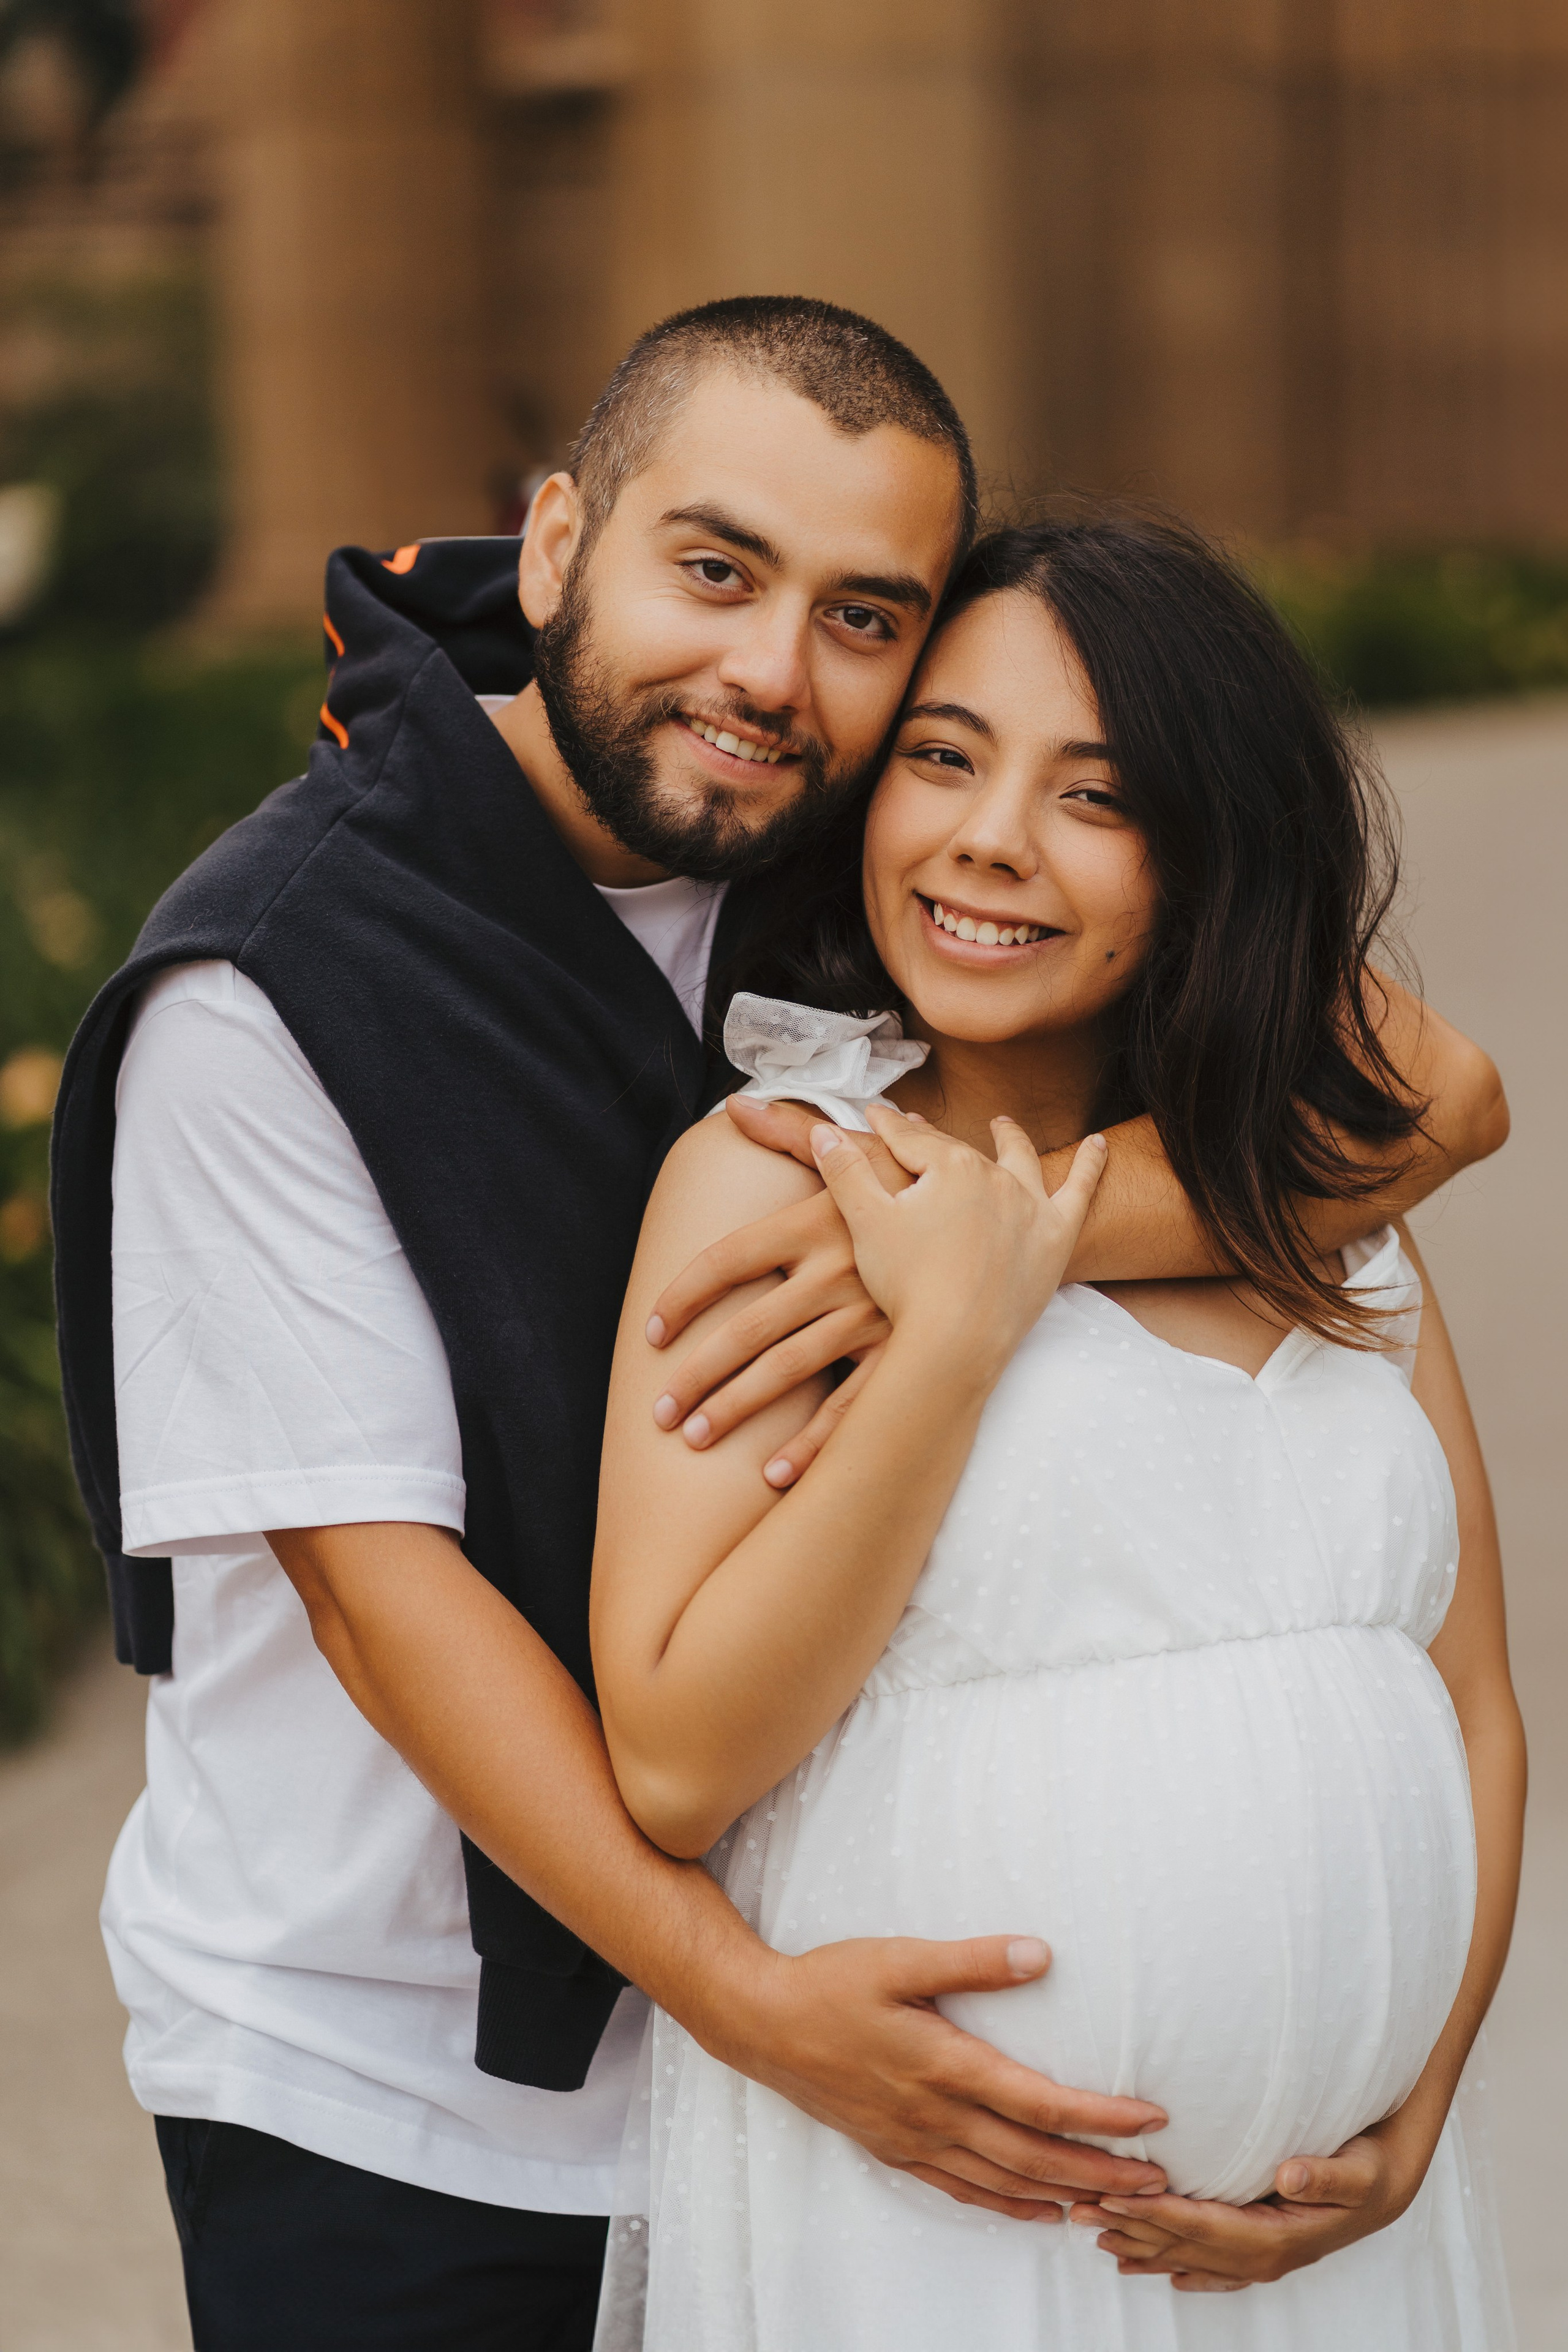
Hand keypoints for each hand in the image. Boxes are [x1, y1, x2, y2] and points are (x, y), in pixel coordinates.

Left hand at [646, 1099, 911, 1486]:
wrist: (1007, 1216)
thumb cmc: (918, 1186)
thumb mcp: (858, 1151)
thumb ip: (789, 1130)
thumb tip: (732, 1106)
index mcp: (815, 1222)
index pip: (726, 1261)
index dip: (681, 1299)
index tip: (651, 1335)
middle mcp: (836, 1271)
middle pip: (747, 1330)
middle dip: (697, 1376)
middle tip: (658, 1413)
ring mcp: (870, 1317)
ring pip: (788, 1373)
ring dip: (736, 1411)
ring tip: (693, 1439)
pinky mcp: (904, 1350)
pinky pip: (851, 1409)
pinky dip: (813, 1447)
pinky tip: (772, 1476)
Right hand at [711, 1932, 1168, 2223]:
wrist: (759, 2023)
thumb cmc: (830, 1983)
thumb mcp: (900, 1958)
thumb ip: (972, 1959)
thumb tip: (1041, 1954)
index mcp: (942, 2064)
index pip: (1039, 2102)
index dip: (1100, 2117)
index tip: (1152, 2120)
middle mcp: (934, 2114)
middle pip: (1033, 2157)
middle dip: (1101, 2174)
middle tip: (1160, 2184)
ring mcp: (913, 2139)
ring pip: (1003, 2182)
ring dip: (1063, 2195)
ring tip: (1115, 2204)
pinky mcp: (895, 2149)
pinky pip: (962, 2191)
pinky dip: (1007, 2205)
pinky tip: (1036, 2210)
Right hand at [811, 1104, 1106, 1378]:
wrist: (956, 1342)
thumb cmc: (906, 1285)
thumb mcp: (866, 1222)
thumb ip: (846, 1171)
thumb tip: (824, 1130)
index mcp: (950, 1167)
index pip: (911, 1139)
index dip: (887, 1126)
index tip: (874, 1114)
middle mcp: (996, 1176)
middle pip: (959, 1150)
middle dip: (933, 1136)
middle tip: (914, 1124)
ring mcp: (1030, 1206)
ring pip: (1022, 1160)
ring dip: (1010, 1138)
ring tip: (1002, 1124)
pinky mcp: (1056, 1239)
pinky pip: (1081, 1192)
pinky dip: (1092, 1166)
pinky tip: (1101, 1145)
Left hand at [1066, 2109, 1430, 2289]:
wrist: (1388, 2187)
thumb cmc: (1371, 2169)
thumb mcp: (1358, 2169)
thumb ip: (1326, 2173)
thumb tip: (1289, 2172)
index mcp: (1278, 2238)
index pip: (1203, 2227)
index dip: (1156, 2213)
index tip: (1113, 2197)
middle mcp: (1262, 2255)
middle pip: (1184, 2245)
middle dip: (1132, 2229)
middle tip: (1081, 2210)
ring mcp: (1259, 2257)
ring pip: (1189, 2257)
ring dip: (1142, 2245)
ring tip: (1094, 2233)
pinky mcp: (1258, 2249)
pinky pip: (1208, 2266)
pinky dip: (1175, 2264)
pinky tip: (1149, 2268)